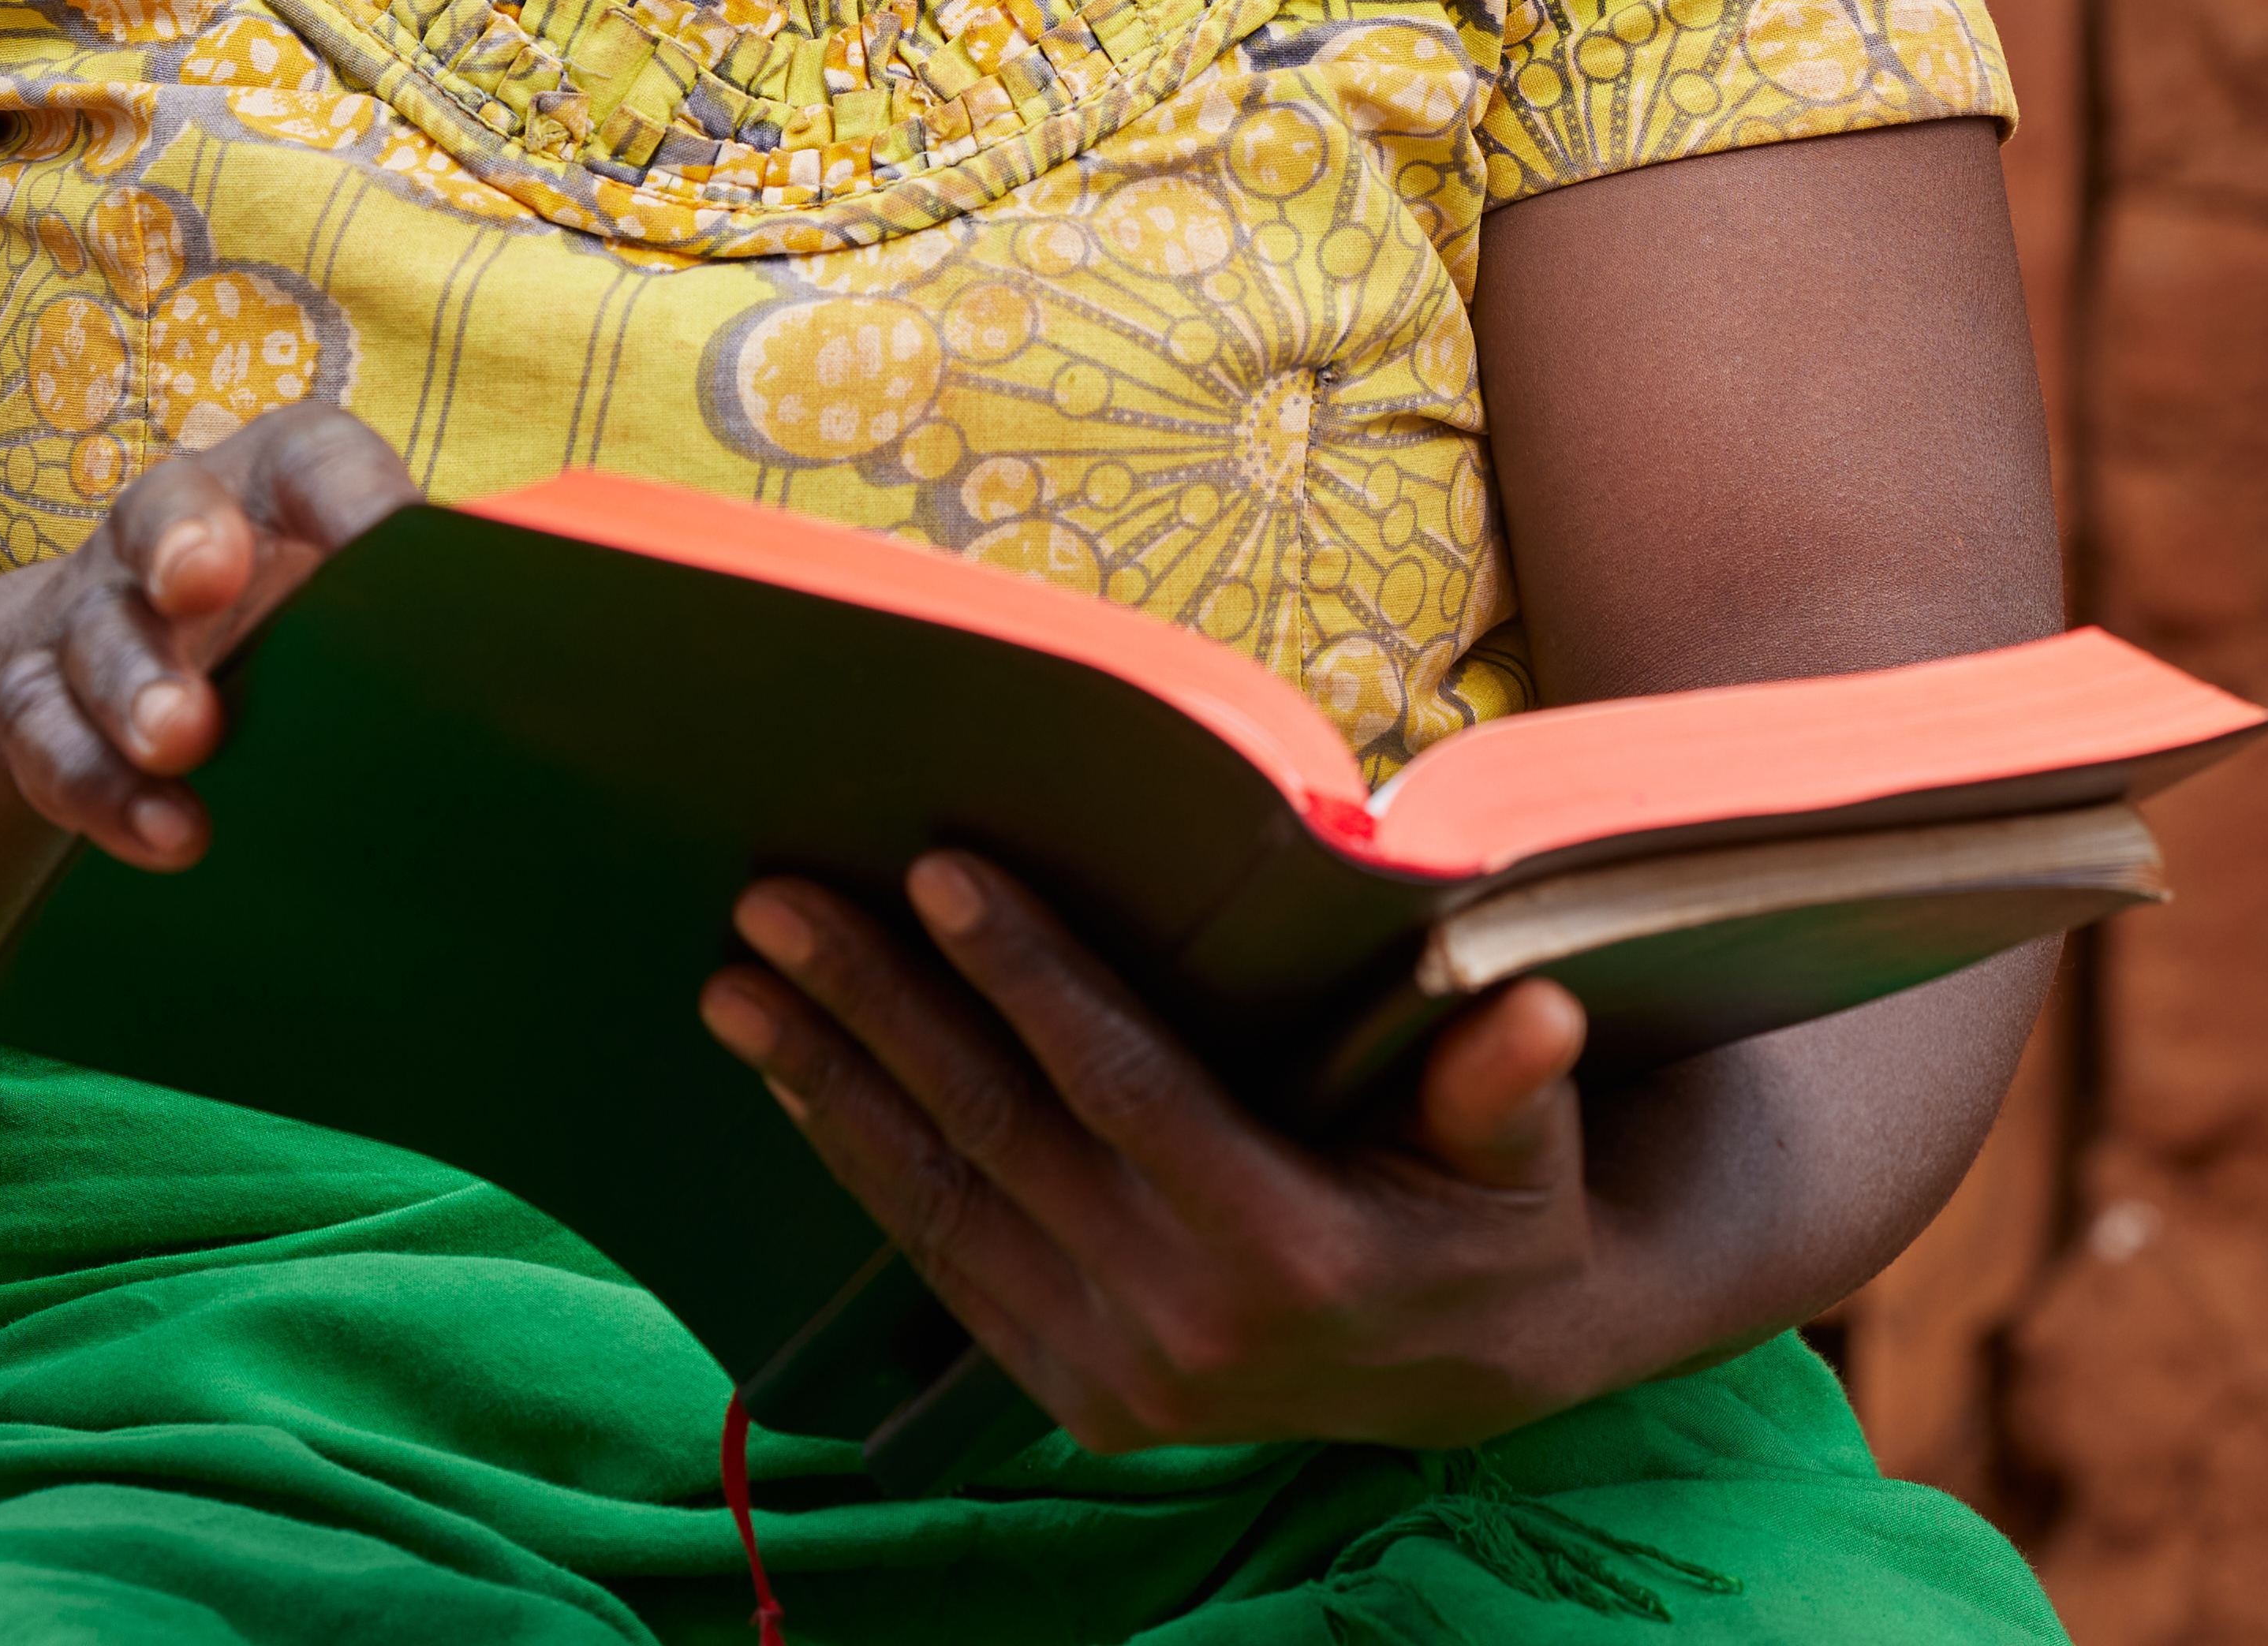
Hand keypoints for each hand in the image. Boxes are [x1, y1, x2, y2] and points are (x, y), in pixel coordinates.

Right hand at [0, 400, 415, 869]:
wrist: (116, 681)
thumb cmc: (291, 636)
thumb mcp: (352, 607)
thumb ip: (438, 623)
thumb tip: (604, 697)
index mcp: (278, 481)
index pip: (313, 458)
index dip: (349, 491)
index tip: (393, 535)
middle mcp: (176, 524)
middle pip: (167, 505)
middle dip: (185, 539)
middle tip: (209, 581)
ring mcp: (93, 609)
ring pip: (99, 629)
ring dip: (138, 685)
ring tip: (181, 741)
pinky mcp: (30, 700)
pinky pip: (46, 737)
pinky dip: (99, 787)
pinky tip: (164, 836)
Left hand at [698, 853, 1609, 1449]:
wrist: (1472, 1370)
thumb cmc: (1495, 1209)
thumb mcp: (1520, 1146)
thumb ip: (1506, 1080)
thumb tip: (1532, 1010)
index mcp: (1285, 1251)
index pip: (1122, 1085)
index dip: (1028, 973)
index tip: (937, 868)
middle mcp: (1182, 1328)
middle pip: (998, 1132)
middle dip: (873, 1007)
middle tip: (773, 902)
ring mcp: (1114, 1375)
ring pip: (942, 1204)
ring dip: (828, 1086)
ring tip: (735, 987)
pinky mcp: (1073, 1398)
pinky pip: (944, 1267)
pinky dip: (863, 1170)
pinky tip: (798, 1087)